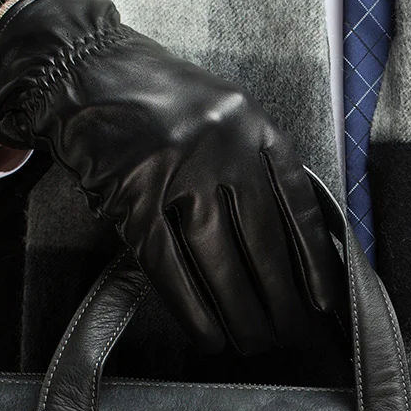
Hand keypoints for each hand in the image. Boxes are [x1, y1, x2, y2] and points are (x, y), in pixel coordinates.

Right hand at [0, 0, 340, 353]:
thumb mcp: (229, 118)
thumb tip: (291, 244)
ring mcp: (176, 172)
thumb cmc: (167, 103)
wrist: (87, 69)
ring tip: (254, 341)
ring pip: (217, 259)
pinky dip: (190, 307)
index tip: (323, 299)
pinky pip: (167, 265)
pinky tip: (208, 335)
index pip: (297, 206)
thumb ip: (261, 166)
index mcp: (256, 128)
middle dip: (280, 298)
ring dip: (239, 311)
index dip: (314, 260)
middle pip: (261, 241)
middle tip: (290, 332)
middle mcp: (223, 149)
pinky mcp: (131, 196)